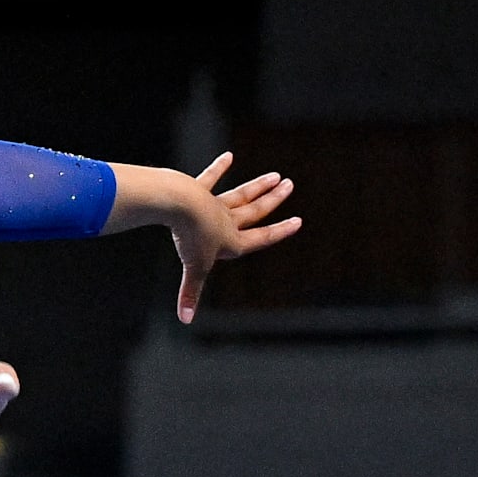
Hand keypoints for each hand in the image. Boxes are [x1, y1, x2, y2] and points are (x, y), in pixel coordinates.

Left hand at [167, 152, 299, 323]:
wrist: (179, 205)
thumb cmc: (190, 238)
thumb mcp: (194, 269)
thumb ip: (190, 293)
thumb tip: (185, 320)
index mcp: (233, 241)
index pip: (262, 237)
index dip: (280, 231)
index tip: (297, 220)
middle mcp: (228, 221)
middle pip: (255, 211)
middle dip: (273, 200)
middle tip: (289, 185)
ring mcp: (215, 203)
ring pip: (241, 194)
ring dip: (258, 186)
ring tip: (275, 175)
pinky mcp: (198, 189)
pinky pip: (210, 178)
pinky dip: (218, 168)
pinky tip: (228, 156)